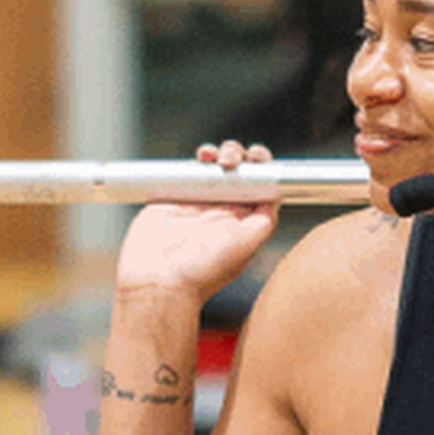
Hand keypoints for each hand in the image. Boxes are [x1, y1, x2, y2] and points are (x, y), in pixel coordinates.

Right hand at [115, 143, 279, 300]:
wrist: (157, 280)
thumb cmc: (199, 273)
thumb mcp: (243, 247)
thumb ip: (263, 221)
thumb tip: (277, 195)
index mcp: (243, 222)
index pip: (259, 186)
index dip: (261, 167)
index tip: (257, 157)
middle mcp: (223, 211)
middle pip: (238, 172)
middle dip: (239, 155)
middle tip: (231, 159)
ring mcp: (198, 203)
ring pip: (215, 167)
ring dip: (219, 154)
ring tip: (214, 157)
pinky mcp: (174, 197)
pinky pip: (189, 171)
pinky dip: (197, 160)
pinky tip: (200, 157)